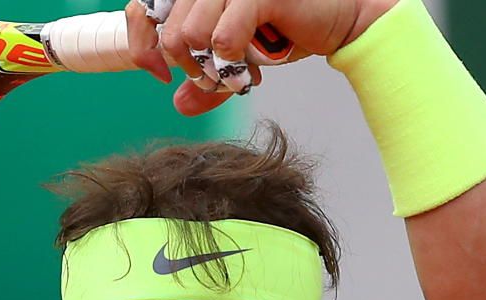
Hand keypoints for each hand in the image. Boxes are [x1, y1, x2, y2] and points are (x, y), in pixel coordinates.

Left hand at [126, 0, 399, 114]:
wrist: (342, 20)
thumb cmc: (289, 28)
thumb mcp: (239, 55)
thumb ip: (208, 75)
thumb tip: (180, 103)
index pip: (144, 7)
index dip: (143, 43)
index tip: (160, 73)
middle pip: (167, 30)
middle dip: (188, 68)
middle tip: (215, 81)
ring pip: (190, 35)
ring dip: (211, 71)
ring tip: (235, 78)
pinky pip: (223, 38)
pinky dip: (232, 67)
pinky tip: (249, 76)